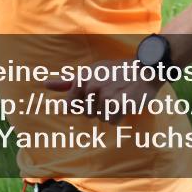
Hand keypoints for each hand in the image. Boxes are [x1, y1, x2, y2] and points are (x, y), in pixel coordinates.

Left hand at [45, 60, 162, 124]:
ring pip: (100, 118)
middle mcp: (92, 86)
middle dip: (98, 107)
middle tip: (111, 93)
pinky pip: (111, 122)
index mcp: (83, 78)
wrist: (146, 70)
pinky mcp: (117, 105)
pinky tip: (125, 103)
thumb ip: (68, 81)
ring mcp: (104, 95)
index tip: (95, 94)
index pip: (70, 104)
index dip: (83, 103)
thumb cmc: (117, 72)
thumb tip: (45, 85)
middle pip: (86, 113)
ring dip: (110, 112)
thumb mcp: (92, 71)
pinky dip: (119, 116)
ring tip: (119, 96)